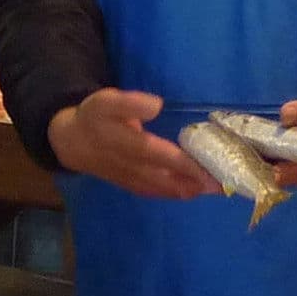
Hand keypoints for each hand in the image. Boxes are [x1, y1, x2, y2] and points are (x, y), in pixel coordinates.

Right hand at [49, 89, 216, 200]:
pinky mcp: (129, 185)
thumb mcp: (106, 101)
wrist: (71, 143)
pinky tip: (193, 192)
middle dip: (196, 181)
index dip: (183, 163)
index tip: (209, 167)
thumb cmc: (94, 117)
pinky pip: (154, 192)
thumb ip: (130, 103)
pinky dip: (174, 194)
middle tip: (225, 184)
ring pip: (162, 188)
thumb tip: (157, 106)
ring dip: (190, 190)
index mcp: (123, 142)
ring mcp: (130, 179)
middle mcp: (129, 166)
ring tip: (218, 189)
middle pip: (166, 176)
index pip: (158, 154)